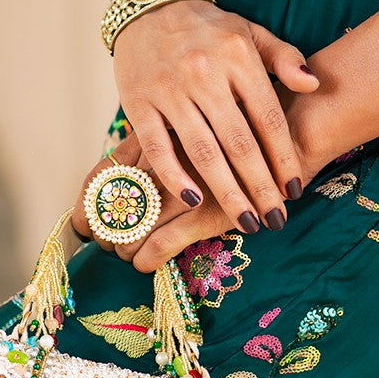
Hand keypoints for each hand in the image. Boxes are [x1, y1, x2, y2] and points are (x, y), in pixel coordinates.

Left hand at [72, 130, 314, 272]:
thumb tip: (131, 169)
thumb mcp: (195, 112)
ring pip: (133, 228)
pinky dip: (149, 257)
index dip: (87, 203)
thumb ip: (165, 134)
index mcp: (155, 130)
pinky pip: (162, 243)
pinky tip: (146, 265)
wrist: (295, 121)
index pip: (102, 173)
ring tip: (126, 256)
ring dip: (124, 248)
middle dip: (103, 233)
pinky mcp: (204, 211)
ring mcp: (181, 186)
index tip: (84, 223)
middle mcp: (160, 159)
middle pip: (111, 207)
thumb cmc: (244, 114)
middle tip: (105, 246)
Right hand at [113, 0, 318, 233]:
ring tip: (246, 221)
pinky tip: (194, 201)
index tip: (295, 190)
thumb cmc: (209, 29)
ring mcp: (169, 89)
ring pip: (203, 151)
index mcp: (238, 57)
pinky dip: (175, 176)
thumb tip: (313, 85)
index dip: (284, 158)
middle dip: (260, 187)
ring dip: (226, 192)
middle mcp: (204, 74)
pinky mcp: (138, 102)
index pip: (268, 118)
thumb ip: (285, 58)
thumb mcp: (251, 33)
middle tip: (275, 219)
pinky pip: (158, 147)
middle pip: (239, 143)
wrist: (150, 6)